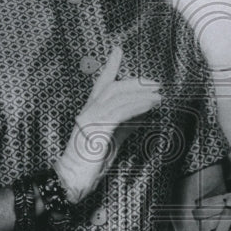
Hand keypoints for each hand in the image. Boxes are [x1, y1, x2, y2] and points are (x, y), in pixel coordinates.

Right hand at [54, 46, 160, 202]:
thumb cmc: (89, 164)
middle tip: (155, 83)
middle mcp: (88, 110)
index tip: (118, 50)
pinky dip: (138, 106)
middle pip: (114, 87)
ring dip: (142, 94)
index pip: (101, 83)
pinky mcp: (97, 128)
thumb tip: (139, 118)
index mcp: (89, 111)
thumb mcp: (111, 141)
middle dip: (136, 83)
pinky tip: (151, 106)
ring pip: (118, 97)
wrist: (71, 180)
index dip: (110, 66)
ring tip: (159, 95)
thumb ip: (123, 127)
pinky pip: (120, 112)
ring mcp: (91, 118)